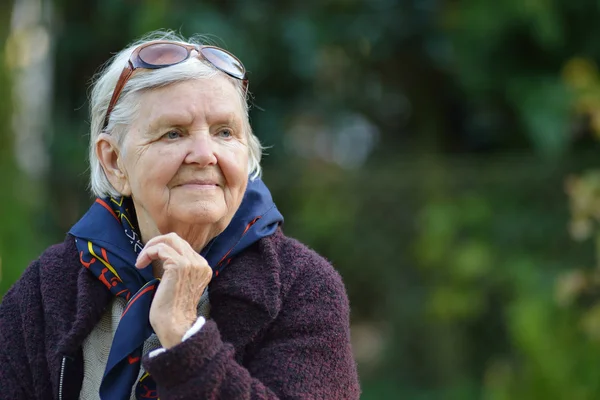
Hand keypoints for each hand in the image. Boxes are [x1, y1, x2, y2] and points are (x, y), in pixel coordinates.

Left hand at [135, 232, 211, 347]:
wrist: (176, 326)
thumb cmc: (173, 311)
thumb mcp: (181, 285)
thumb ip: (180, 270)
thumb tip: (164, 256)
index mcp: (203, 267)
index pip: (183, 246)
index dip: (164, 249)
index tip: (151, 260)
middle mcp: (200, 263)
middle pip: (176, 239)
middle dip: (156, 243)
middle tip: (144, 256)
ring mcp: (191, 263)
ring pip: (168, 240)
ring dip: (150, 248)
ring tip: (141, 261)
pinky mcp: (178, 265)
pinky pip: (160, 248)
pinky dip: (147, 253)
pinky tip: (140, 265)